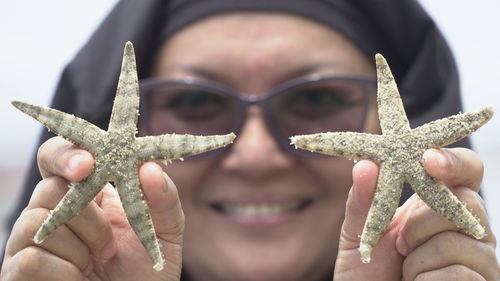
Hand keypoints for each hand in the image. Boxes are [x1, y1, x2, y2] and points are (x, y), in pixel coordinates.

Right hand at [0, 137, 183, 280]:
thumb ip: (163, 199)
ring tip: (98, 263)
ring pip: (37, 222)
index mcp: (88, 193)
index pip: (60, 157)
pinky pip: (31, 260)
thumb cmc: (145, 270)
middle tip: (110, 243)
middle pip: (50, 188)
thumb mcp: (164, 232)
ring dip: (80, 248)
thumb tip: (150, 167)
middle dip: (88, 216)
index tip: (87, 165)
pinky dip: (64, 272)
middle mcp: (55, 211)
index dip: (67, 154)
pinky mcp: (20, 271)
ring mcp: (35, 240)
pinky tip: (79, 278)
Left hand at [334, 148, 499, 280]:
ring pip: (459, 241)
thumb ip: (362, 200)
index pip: (465, 171)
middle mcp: (465, 228)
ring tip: (406, 270)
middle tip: (400, 244)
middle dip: (422, 222)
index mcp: (437, 206)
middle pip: (467, 201)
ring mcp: (478, 258)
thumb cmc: (366, 272)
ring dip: (418, 259)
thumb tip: (365, 164)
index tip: (428, 159)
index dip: (453, 161)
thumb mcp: (358, 234)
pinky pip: (460, 275)